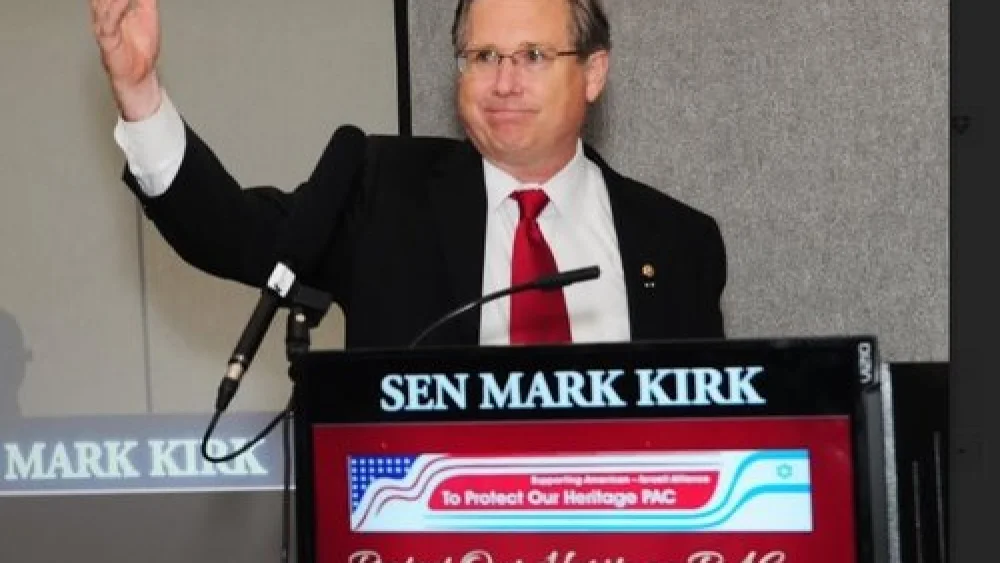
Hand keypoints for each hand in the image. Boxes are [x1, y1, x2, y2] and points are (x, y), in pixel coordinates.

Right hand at [90, 0, 161, 120]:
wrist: (141, 75)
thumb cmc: (140, 46)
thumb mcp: (147, 13)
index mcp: (111, 5)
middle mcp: (103, 13)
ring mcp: (104, 26)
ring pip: (102, 3)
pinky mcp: (108, 41)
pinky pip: (109, 23)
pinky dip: (116, 9)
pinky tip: (123, 0)